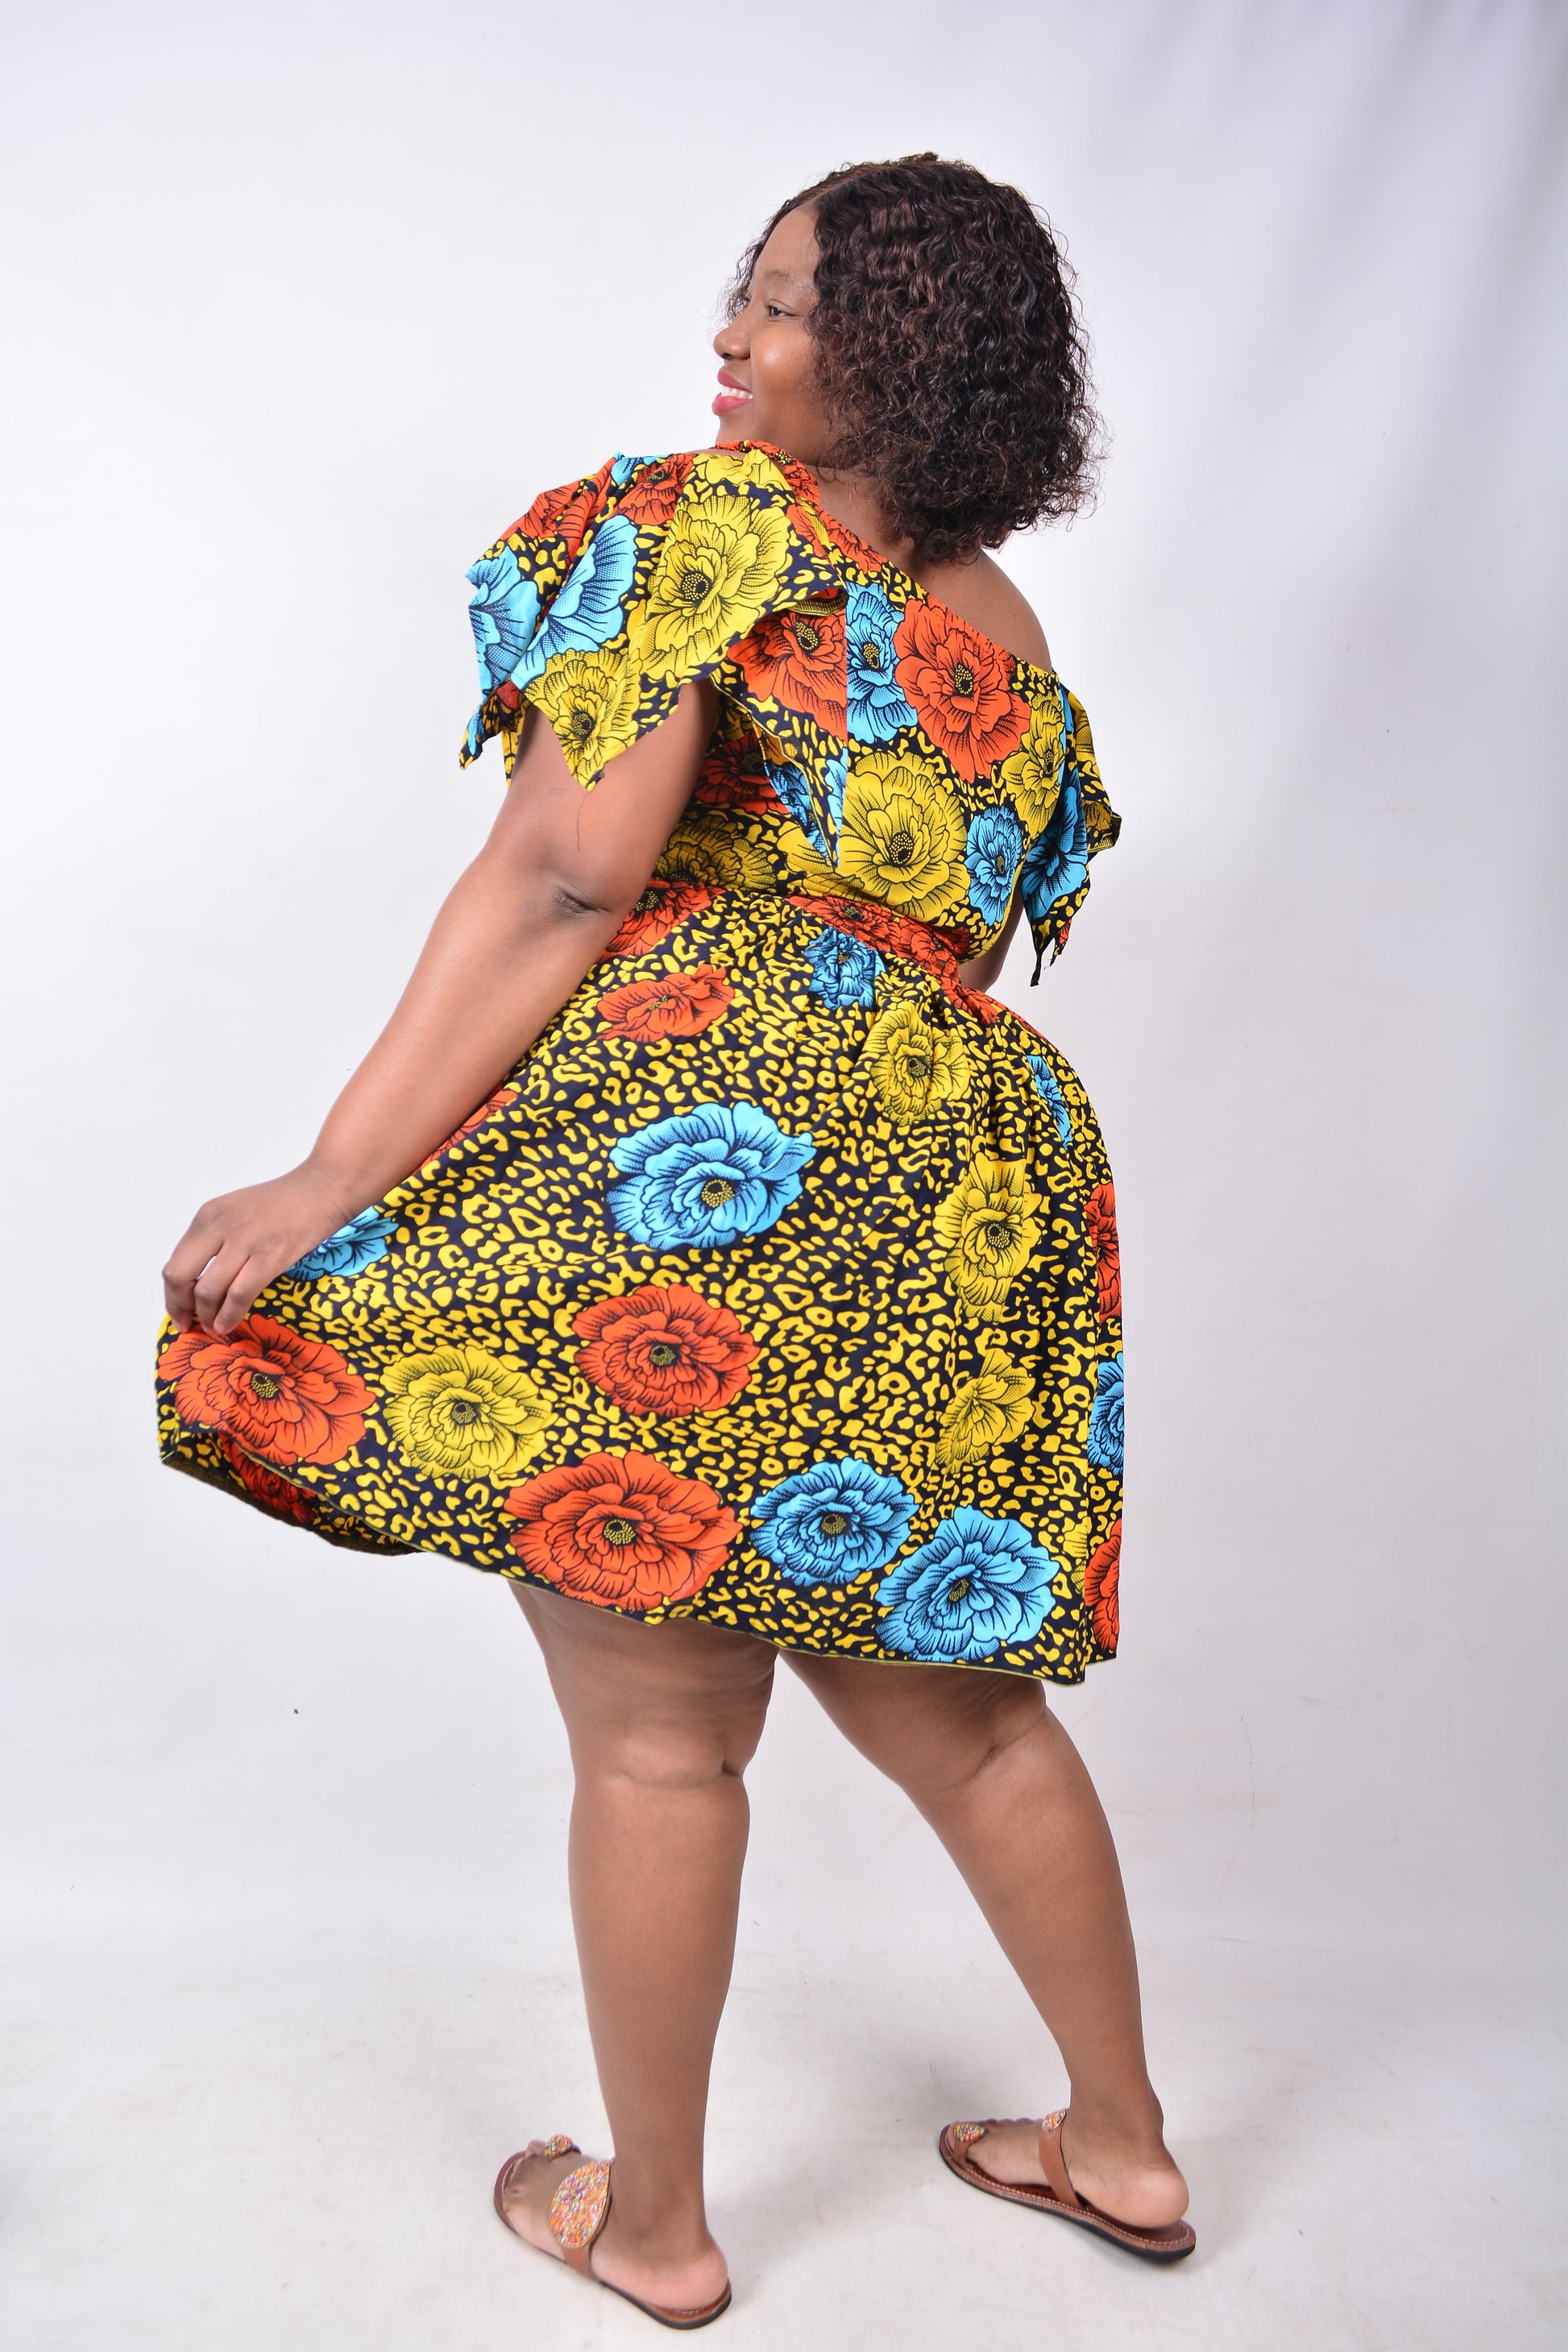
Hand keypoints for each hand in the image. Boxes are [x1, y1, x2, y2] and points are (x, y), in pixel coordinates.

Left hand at [162, 1165, 357, 1336]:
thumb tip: (198, 1283)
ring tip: (214, 1327)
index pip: (174, 1263)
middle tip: (189, 1324)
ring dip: (207, 1316)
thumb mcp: (235, 1212)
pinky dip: (230, 1315)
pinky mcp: (269, 1256)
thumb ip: (214, 1240)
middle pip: (180, 1276)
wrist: (321, 1189)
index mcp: (207, 1216)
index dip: (172, 1295)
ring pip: (207, 1291)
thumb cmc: (282, 1204)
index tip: (179, 1313)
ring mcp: (244, 1242)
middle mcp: (218, 1227)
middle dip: (180, 1307)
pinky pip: (239, 1294)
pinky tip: (229, 1324)